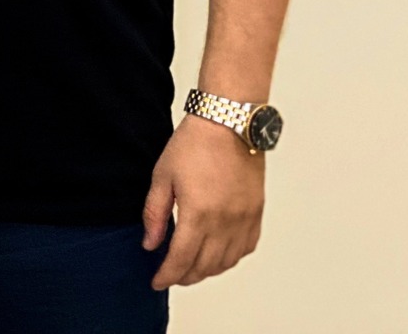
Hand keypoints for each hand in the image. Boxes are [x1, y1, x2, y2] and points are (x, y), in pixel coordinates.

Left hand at [143, 116, 265, 287]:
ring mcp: (244, 219)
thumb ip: (155, 214)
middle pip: (205, 266)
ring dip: (208, 271)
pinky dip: (230, 258)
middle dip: (185, 276)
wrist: (228, 124)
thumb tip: (150, 244)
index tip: (157, 282)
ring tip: (191, 268)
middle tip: (171, 275)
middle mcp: (225, 222)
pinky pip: (246, 248)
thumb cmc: (193, 145)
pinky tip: (217, 255)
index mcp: (199, 214)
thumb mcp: (162, 177)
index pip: (181, 259)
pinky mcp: (256, 213)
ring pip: (227, 262)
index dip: (167, 275)